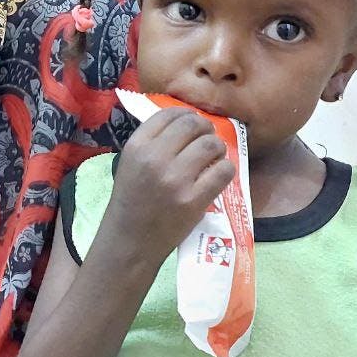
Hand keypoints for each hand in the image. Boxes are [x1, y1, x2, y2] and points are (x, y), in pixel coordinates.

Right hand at [102, 107, 235, 262]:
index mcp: (137, 146)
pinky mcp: (194, 200)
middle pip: (193, 125)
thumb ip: (153, 142)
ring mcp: (176, 179)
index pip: (169, 114)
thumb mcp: (130, 163)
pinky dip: (225, 169)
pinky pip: (222, 171)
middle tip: (207, 137)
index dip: (186, 114)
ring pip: (210, 145)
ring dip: (217, 147)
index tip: (192, 123)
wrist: (130, 242)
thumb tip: (187, 122)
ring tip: (214, 156)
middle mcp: (155, 158)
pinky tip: (218, 173)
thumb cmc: (131, 201)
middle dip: (205, 128)